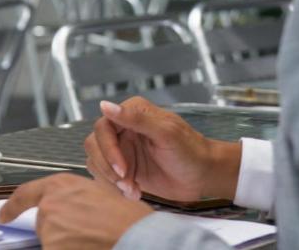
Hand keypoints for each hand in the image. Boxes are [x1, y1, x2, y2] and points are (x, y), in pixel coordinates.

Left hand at [0, 173, 151, 249]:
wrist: (136, 235)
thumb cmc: (126, 217)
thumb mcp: (98, 193)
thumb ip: (74, 199)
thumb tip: (68, 210)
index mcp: (61, 185)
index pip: (25, 194)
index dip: (11, 207)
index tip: (4, 215)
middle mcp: (50, 204)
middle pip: (43, 223)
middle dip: (58, 230)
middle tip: (85, 232)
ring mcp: (49, 227)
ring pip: (50, 241)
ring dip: (65, 244)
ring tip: (92, 239)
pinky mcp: (50, 247)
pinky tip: (88, 247)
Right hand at [85, 97, 239, 201]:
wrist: (203, 176)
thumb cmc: (190, 151)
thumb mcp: (165, 133)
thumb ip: (135, 118)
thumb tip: (105, 104)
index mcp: (132, 113)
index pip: (103, 127)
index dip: (108, 149)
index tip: (122, 169)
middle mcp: (123, 128)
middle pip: (94, 145)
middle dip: (107, 167)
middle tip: (127, 183)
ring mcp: (122, 149)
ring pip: (96, 161)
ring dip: (110, 180)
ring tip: (132, 190)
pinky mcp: (124, 169)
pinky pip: (104, 177)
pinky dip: (114, 188)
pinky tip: (134, 193)